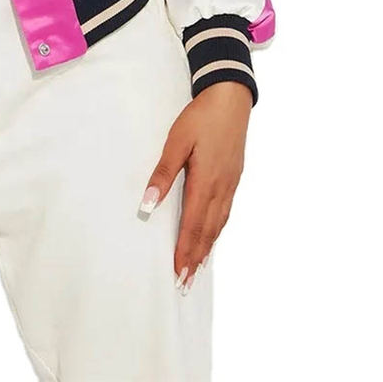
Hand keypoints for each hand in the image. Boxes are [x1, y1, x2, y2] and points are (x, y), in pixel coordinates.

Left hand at [138, 82, 251, 293]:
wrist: (230, 99)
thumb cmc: (201, 118)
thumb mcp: (176, 142)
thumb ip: (162, 174)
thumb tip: (148, 204)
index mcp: (205, 182)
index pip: (192, 225)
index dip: (185, 251)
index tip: (178, 273)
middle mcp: (221, 189)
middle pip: (207, 231)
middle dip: (195, 258)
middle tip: (185, 282)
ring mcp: (230, 185)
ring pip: (218, 224)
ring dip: (206, 248)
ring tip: (197, 267)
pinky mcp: (234, 178)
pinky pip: (225, 212)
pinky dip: (217, 230)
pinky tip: (212, 235)